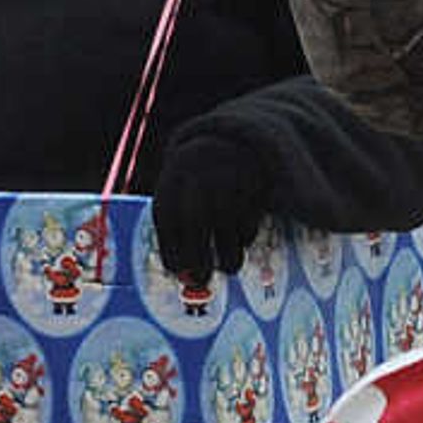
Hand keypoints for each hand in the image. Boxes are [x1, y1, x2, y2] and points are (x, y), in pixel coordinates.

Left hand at [146, 115, 276, 280]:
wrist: (233, 141)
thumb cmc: (198, 183)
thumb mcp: (181, 197)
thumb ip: (178, 232)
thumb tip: (184, 277)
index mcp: (173, 177)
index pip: (167, 218)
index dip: (171, 248)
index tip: (178, 272)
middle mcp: (200, 173)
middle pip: (196, 221)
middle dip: (198, 258)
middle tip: (202, 282)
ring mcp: (229, 175)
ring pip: (227, 223)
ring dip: (228, 254)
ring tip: (228, 267)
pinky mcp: (255, 182)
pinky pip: (249, 219)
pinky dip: (245, 236)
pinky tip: (241, 236)